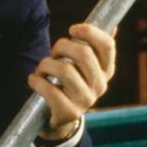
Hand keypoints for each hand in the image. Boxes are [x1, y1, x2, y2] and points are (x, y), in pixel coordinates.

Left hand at [27, 22, 115, 138]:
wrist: (60, 119)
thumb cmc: (70, 84)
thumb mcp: (85, 67)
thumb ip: (95, 48)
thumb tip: (113, 26)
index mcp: (106, 70)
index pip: (107, 46)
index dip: (90, 32)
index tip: (72, 29)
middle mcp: (100, 85)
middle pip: (84, 54)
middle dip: (62, 46)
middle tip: (53, 53)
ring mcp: (86, 100)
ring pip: (65, 70)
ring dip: (46, 64)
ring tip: (41, 69)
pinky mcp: (70, 112)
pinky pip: (51, 90)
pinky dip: (37, 81)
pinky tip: (33, 80)